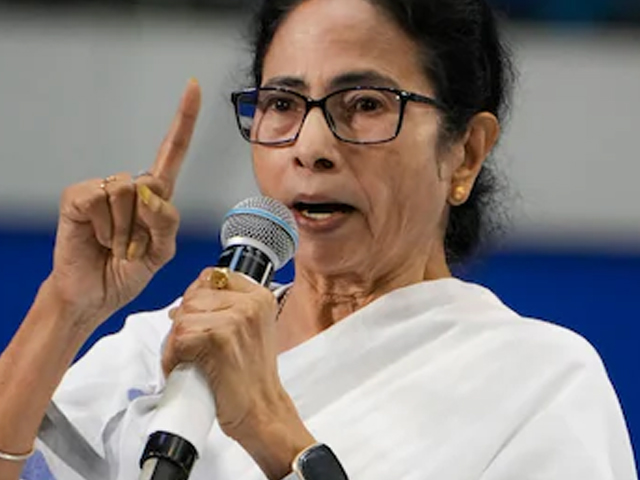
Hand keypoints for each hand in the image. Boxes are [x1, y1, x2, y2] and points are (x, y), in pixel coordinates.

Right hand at [46, 79, 200, 328]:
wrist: (95, 294)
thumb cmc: (128, 271)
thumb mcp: (162, 251)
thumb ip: (166, 221)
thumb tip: (147, 190)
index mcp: (155, 197)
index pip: (172, 153)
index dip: (184, 120)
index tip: (193, 86)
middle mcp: (130, 186)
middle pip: (153, 184)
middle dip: (148, 225)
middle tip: (132, 248)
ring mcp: (102, 189)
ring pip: (127, 191)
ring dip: (125, 230)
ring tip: (114, 244)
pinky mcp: (78, 196)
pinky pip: (101, 199)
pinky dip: (105, 227)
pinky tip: (97, 238)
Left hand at [163, 269, 314, 478]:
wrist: (262, 410)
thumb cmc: (252, 377)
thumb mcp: (250, 330)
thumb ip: (227, 309)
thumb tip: (186, 302)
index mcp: (260, 297)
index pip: (214, 276)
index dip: (197, 297)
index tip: (197, 319)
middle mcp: (251, 303)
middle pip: (194, 296)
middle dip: (184, 322)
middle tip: (189, 348)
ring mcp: (236, 318)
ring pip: (183, 317)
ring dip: (176, 342)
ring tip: (188, 360)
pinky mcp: (219, 338)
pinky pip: (180, 337)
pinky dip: (174, 356)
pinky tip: (186, 367)